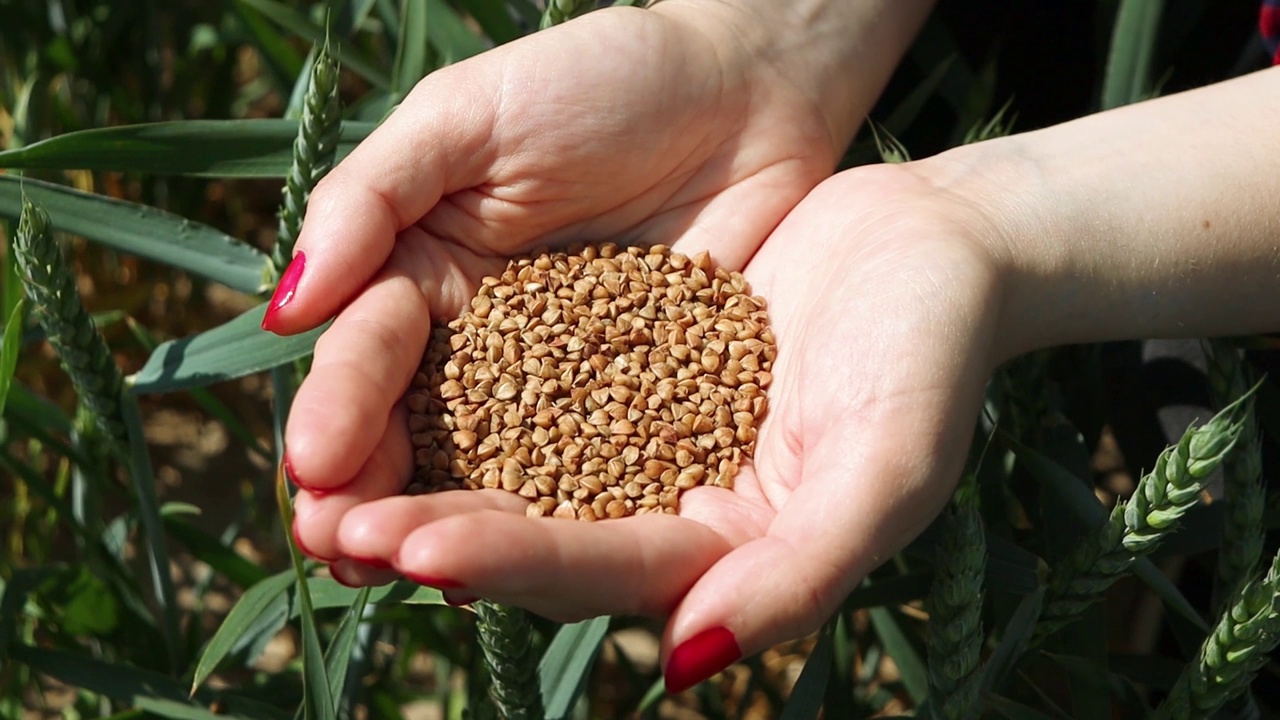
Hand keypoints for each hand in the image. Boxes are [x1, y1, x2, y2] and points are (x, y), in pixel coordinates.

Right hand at [280, 1, 930, 566]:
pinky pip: (598, 472)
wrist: (746, 86)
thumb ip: (373, 199)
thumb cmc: (599, 78)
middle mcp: (483, 344)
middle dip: (374, 494)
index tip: (313, 466)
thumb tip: (287, 309)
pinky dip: (562, 521)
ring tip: (416, 580)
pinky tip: (534, 569)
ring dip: (453, 528)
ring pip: (496, 469)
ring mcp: (564, 385)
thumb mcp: (467, 118)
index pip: (369, 355)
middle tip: (343, 550)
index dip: (340, 409)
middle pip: (417, 432)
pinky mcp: (645, 409)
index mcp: (424, 273)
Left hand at [320, 162, 1007, 690]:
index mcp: (726, 548)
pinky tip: (391, 378)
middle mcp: (672, 503)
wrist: (940, 241)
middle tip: (327, 528)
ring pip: (515, 466)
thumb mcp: (885, 469)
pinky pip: (532, 384)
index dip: (505, 563)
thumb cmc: (933, 353)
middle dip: (431, 533)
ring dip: (424, 471)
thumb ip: (801, 574)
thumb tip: (685, 667)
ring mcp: (645, 435)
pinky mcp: (630, 362)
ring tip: (324, 473)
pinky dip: (463, 390)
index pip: (599, 570)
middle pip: (534, 533)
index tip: (410, 548)